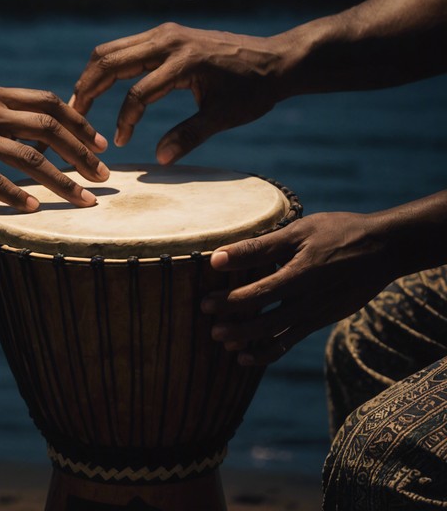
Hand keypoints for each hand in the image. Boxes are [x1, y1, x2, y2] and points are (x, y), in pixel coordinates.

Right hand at [0, 82, 108, 210]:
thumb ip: (0, 111)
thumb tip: (35, 129)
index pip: (49, 103)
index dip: (80, 122)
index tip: (100, 141)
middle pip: (50, 129)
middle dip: (83, 153)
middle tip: (104, 175)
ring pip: (32, 159)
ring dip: (63, 182)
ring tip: (84, 200)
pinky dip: (18, 196)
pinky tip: (34, 210)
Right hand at [72, 22, 285, 162]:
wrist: (276, 59)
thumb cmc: (254, 91)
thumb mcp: (224, 117)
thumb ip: (189, 136)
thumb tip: (159, 160)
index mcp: (184, 61)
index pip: (137, 93)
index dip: (125, 121)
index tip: (120, 144)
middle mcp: (168, 40)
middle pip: (110, 62)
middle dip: (87, 91)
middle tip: (73, 118)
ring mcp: (165, 33)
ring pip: (111, 51)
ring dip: (91, 76)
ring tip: (79, 103)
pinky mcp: (165, 34)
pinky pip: (124, 47)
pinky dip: (107, 67)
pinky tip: (101, 88)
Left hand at [200, 212, 399, 364]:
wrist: (384, 249)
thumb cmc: (338, 232)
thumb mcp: (299, 232)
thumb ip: (259, 247)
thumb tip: (219, 257)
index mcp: (301, 275)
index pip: (258, 294)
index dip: (229, 301)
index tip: (205, 303)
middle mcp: (309, 301)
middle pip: (265, 321)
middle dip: (235, 327)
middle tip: (210, 328)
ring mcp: (318, 314)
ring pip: (278, 336)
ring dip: (250, 343)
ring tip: (225, 345)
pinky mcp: (323, 319)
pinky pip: (292, 341)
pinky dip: (270, 351)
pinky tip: (248, 357)